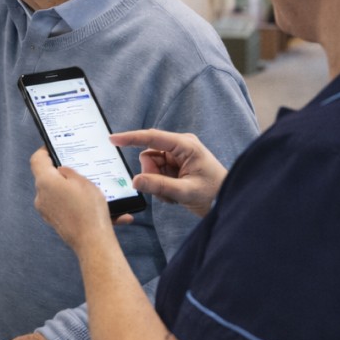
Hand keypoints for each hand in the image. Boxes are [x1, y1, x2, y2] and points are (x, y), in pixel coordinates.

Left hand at [30, 149, 116, 249]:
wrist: (93, 243)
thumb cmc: (89, 210)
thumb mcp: (83, 182)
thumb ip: (70, 172)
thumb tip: (62, 171)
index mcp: (45, 182)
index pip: (37, 160)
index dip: (45, 150)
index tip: (55, 147)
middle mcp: (41, 196)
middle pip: (48, 177)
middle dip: (64, 172)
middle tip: (81, 168)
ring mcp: (47, 211)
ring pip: (59, 194)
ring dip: (74, 190)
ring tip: (97, 192)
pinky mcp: (55, 222)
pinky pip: (67, 208)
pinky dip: (80, 206)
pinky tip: (103, 210)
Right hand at [109, 129, 224, 217]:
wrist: (226, 202)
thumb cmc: (214, 193)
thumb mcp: (186, 192)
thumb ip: (159, 186)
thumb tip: (135, 181)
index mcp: (185, 145)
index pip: (152, 137)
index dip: (131, 138)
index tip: (113, 139)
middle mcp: (180, 147)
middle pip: (148, 156)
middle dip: (152, 175)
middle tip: (168, 191)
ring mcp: (177, 156)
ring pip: (150, 167)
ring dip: (157, 183)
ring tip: (175, 194)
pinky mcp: (175, 166)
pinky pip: (156, 174)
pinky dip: (161, 187)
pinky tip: (175, 194)